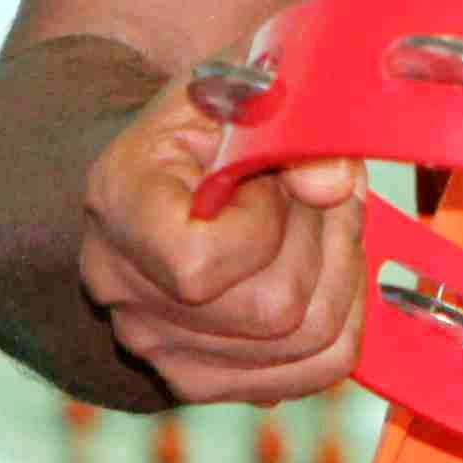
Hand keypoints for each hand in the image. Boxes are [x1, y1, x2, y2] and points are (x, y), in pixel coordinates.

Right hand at [77, 57, 371, 403]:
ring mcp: (154, 343)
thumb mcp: (249, 85)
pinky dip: (344, 320)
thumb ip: (290, 118)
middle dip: (328, 240)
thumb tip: (332, 183)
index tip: (273, 177)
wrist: (174, 162)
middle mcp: (121, 285)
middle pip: (274, 309)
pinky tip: (327, 271)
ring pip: (304, 344)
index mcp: (119, 200)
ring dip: (343, 275)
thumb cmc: (212, 119)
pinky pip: (312, 372)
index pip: (200, 265)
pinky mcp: (197, 378)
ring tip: (327, 223)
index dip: (267, 221)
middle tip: (329, 191)